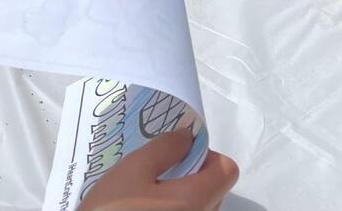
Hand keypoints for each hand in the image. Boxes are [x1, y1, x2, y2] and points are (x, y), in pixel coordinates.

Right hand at [78, 131, 237, 210]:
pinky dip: (177, 208)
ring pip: (204, 206)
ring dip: (185, 193)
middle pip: (217, 189)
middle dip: (194, 174)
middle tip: (158, 172)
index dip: (206, 155)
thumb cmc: (114, 208)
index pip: (227, 169)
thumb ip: (165, 148)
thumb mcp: (134, 169)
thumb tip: (188, 137)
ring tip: (150, 193)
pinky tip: (148, 207)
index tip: (179, 154)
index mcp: (196, 200)